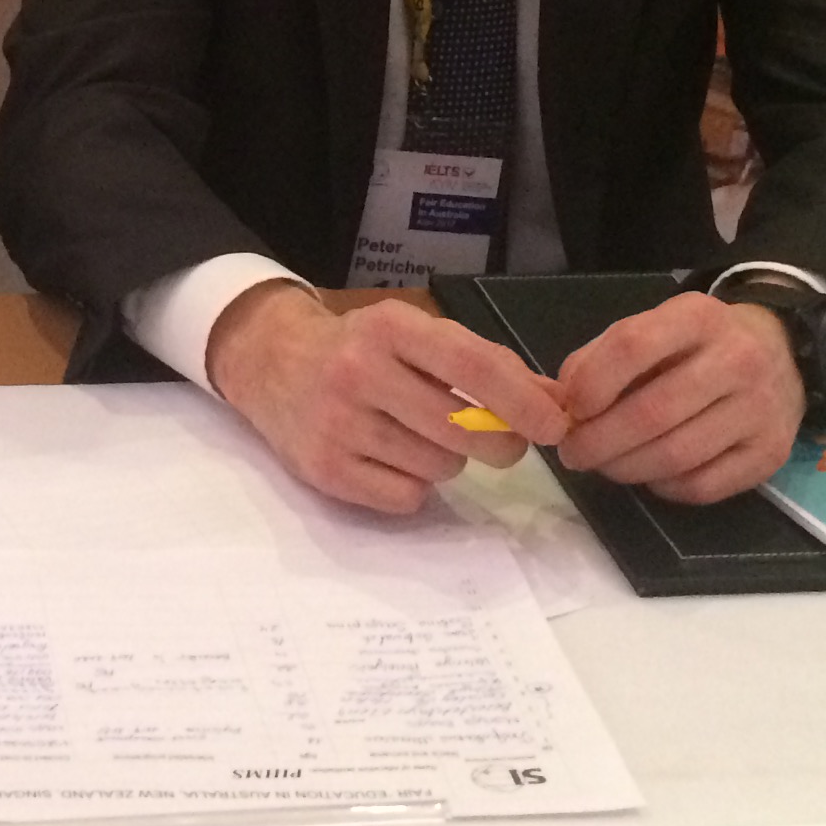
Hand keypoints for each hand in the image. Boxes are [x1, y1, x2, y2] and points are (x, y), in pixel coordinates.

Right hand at [208, 284, 570, 515]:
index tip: (555, 427)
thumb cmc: (360, 347)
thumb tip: (555, 401)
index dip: (522, 400)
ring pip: (438, 467)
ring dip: (447, 460)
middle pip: (461, 429)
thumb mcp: (415, 336)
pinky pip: (405, 498)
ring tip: (419, 437)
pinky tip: (391, 458)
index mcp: (389, 327)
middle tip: (500, 441)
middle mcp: (359, 371)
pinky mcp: (324, 470)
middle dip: (498, 443)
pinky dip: (412, 486)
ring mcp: (337, 423)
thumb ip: (484, 364)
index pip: (471, 367)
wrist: (270, 362)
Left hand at [553, 292, 802, 502]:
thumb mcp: (654, 329)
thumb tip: (562, 405)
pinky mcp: (772, 453)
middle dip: (598, 441)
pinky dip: (664, 487)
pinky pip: (703, 486)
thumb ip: (600, 358)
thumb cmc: (698, 344)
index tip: (568, 410)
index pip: (632, 346)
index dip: (591, 384)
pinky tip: (650, 475)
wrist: (781, 351)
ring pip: (675, 456)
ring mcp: (760, 409)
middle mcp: (737, 360)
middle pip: (651, 413)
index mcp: (698, 317)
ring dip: (625, 469)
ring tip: (604, 465)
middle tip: (573, 454)